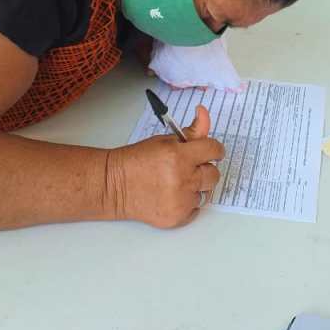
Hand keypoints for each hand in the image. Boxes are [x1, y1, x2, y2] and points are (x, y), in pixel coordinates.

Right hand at [107, 105, 224, 227]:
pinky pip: (196, 209)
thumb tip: (204, 112)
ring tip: (176, 183)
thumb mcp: (164, 141)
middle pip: (214, 174)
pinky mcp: (177, 218)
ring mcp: (181, 201)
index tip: (210, 151)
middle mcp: (183, 179)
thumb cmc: (137, 161)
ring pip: (206, 193)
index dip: (213, 149)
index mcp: (180, 156)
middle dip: (204, 169)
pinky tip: (172, 196)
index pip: (214, 150)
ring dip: (196, 188)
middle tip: (188, 168)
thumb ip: (190, 131)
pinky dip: (187, 204)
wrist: (114, 186)